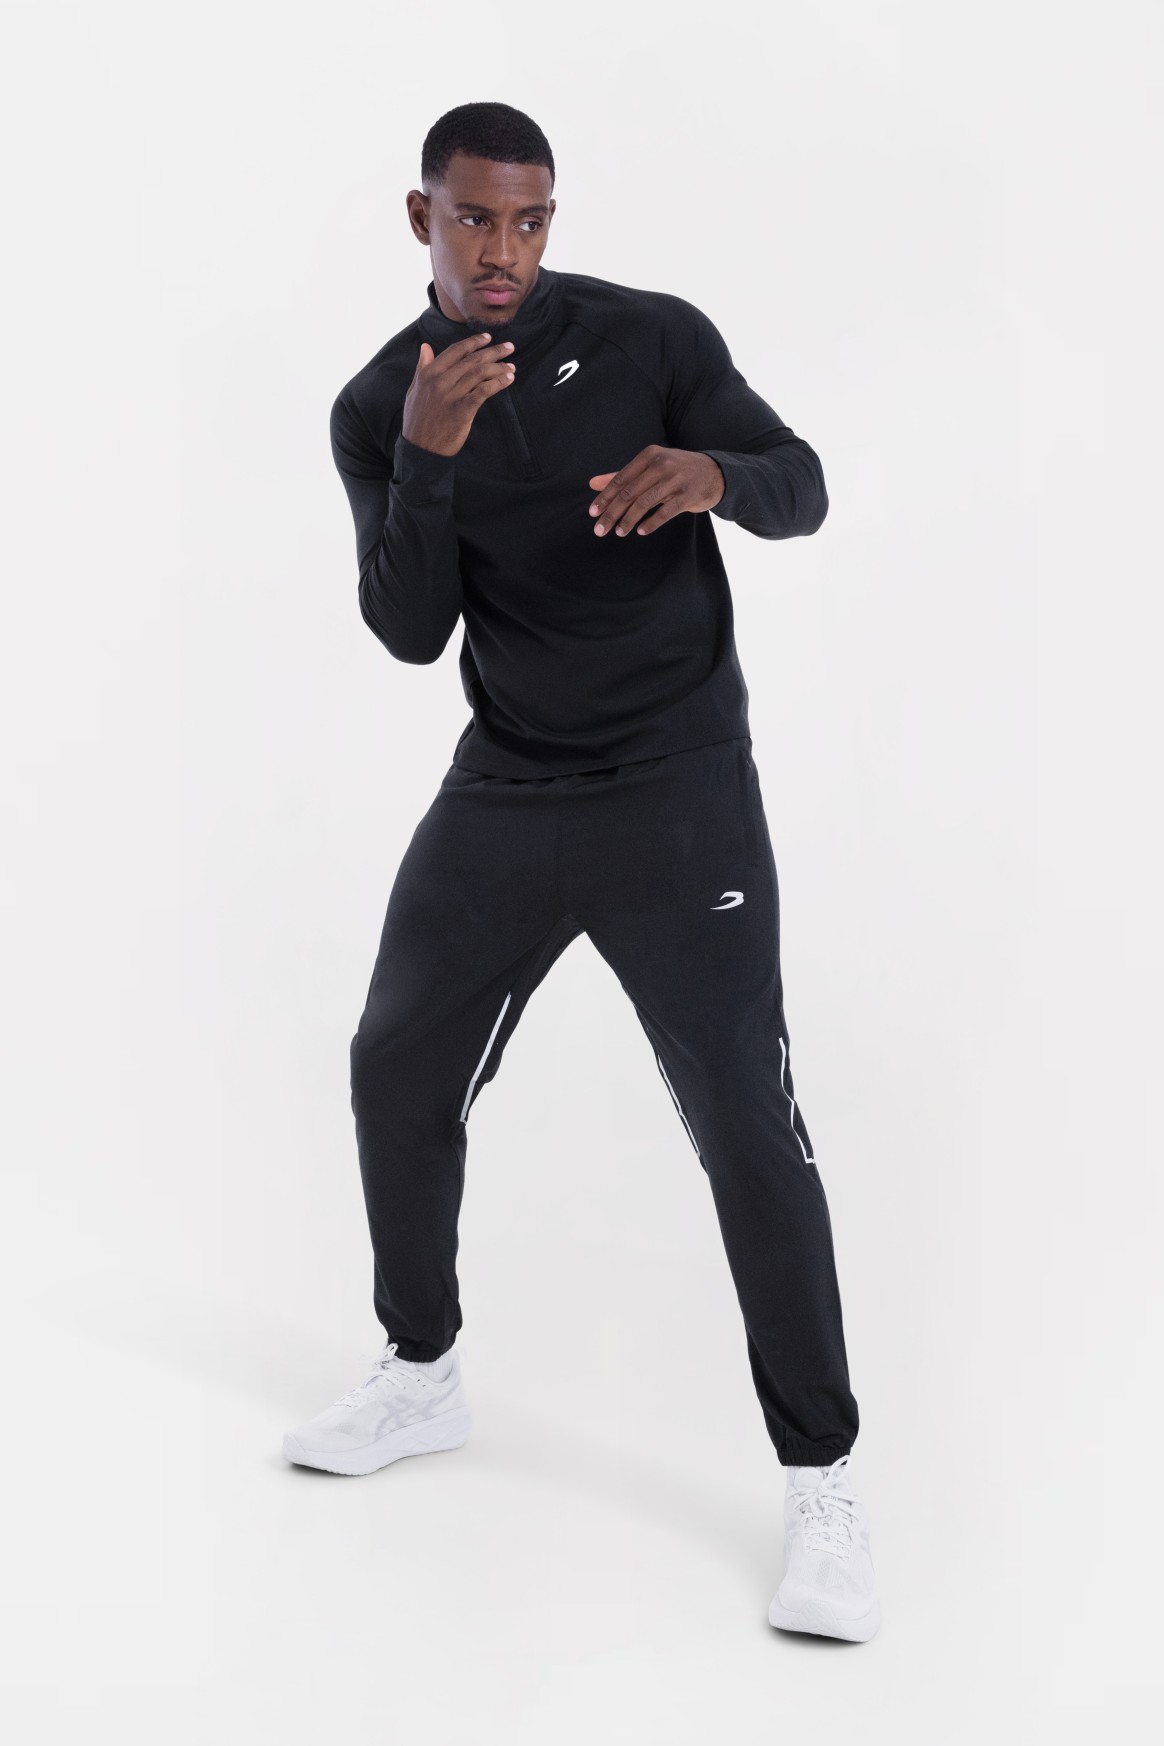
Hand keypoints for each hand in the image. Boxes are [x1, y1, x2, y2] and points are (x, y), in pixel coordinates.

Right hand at [402, 333, 516, 456]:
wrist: (420, 449)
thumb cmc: (417, 420)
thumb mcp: (414, 390)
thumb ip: (422, 367)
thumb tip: (426, 346)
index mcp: (428, 373)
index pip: (455, 351)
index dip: (474, 342)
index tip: (488, 338)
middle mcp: (440, 381)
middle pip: (472, 360)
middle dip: (494, 351)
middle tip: (509, 347)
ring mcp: (451, 396)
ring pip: (479, 373)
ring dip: (499, 368)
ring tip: (512, 367)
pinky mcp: (462, 411)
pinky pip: (483, 392)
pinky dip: (497, 383)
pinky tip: (508, 380)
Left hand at [588, 445, 724, 536]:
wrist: (714, 473)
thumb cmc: (676, 470)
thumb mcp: (650, 467)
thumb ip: (623, 476)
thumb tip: (593, 483)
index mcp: (650, 455)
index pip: (621, 479)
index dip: (605, 497)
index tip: (593, 513)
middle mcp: (661, 464)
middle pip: (629, 492)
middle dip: (612, 513)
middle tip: (599, 530)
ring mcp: (675, 480)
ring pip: (644, 503)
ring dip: (628, 520)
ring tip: (619, 532)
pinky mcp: (687, 495)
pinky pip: (664, 512)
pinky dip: (651, 523)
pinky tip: (641, 531)